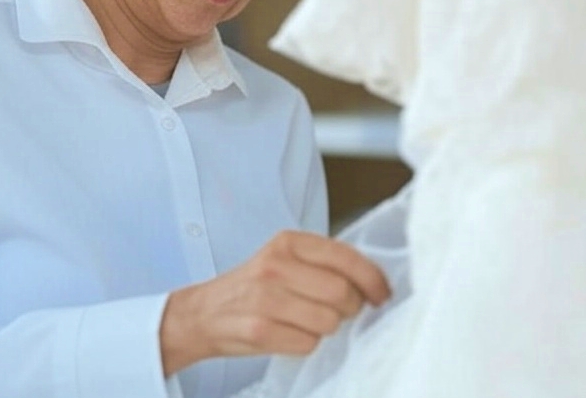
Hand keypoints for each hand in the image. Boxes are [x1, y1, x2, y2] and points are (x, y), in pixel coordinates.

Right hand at [159, 230, 390, 375]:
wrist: (203, 313)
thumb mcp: (282, 259)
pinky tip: (290, 333)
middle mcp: (275, 265)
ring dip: (327, 327)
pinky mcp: (259, 329)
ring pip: (329, 321)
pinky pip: (309, 343)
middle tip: (341, 310)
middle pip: (342, 292)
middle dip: (350, 307)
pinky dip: (306, 343)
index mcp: (286, 242)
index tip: (381, 293)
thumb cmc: (251, 287)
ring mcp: (265, 298)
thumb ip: (321, 262)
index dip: (372, 278)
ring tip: (308, 321)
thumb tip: (371, 280)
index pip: (346, 256)